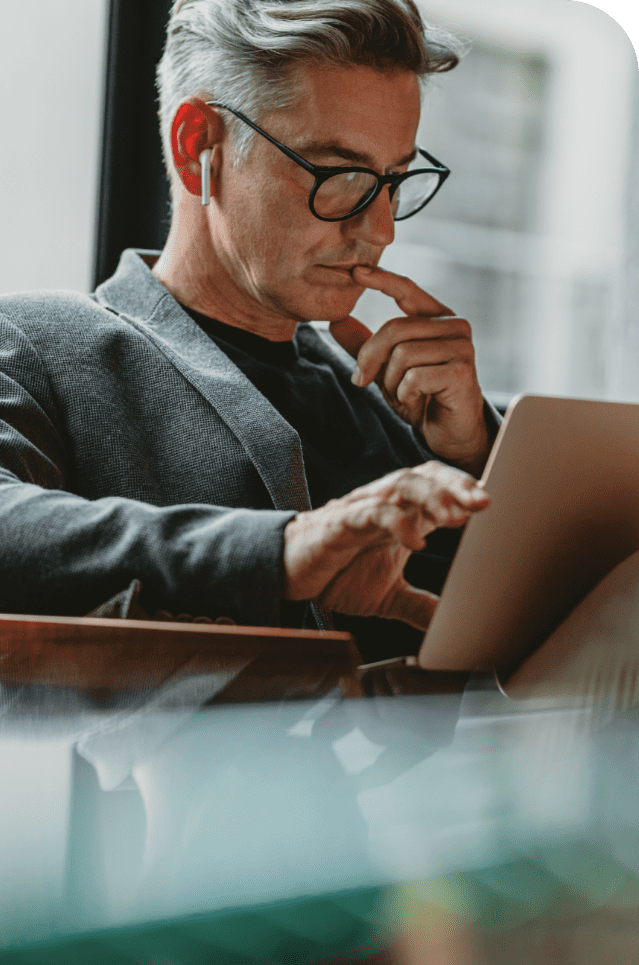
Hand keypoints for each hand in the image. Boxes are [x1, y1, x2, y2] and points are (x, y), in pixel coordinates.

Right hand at [283, 461, 488, 630]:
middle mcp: (385, 504)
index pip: (438, 487)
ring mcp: (362, 509)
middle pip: (425, 476)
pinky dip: (395, 522)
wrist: (287, 574)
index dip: (464, 491)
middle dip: (456, 486)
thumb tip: (453, 627)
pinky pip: (370, 512)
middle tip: (484, 502)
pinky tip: (414, 540)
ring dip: (432, 496)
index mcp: (401, 514)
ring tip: (456, 514)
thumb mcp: (388, 595)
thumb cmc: (337, 573)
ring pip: (401, 485)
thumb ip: (421, 606)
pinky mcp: (339, 523)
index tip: (493, 505)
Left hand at [329, 266, 491, 476]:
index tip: (355, 271)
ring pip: (402, 354)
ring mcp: (461, 347)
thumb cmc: (421, 397)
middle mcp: (454, 326)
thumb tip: (336, 321)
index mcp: (436, 318)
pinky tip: (418, 402)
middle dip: (370, 358)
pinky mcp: (462, 370)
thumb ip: (364, 345)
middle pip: (395, 328)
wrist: (449, 433)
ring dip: (391, 382)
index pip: (407, 289)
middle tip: (361, 381)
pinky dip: (405, 395)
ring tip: (403, 395)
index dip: (382, 279)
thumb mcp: (385, 369)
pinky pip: (414, 377)